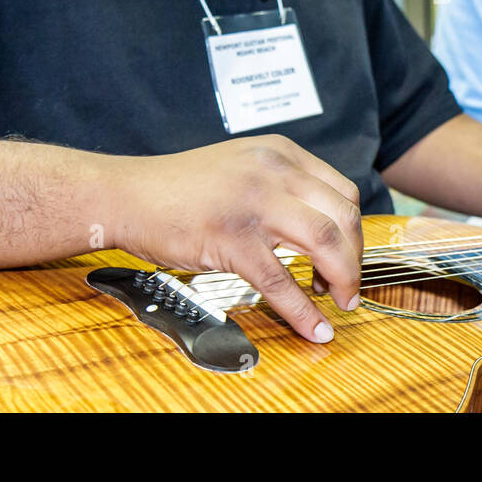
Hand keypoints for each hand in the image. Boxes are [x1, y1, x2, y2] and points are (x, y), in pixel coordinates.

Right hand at [105, 135, 362, 344]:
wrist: (125, 194)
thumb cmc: (178, 189)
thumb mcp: (242, 166)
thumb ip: (280, 186)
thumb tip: (320, 229)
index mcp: (280, 153)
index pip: (342, 192)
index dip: (354, 232)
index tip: (350, 258)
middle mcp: (274, 171)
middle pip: (343, 216)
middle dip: (355, 259)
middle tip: (348, 287)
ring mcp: (254, 202)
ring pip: (324, 242)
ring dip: (342, 279)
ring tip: (339, 303)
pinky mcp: (232, 237)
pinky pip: (280, 280)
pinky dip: (303, 311)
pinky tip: (313, 327)